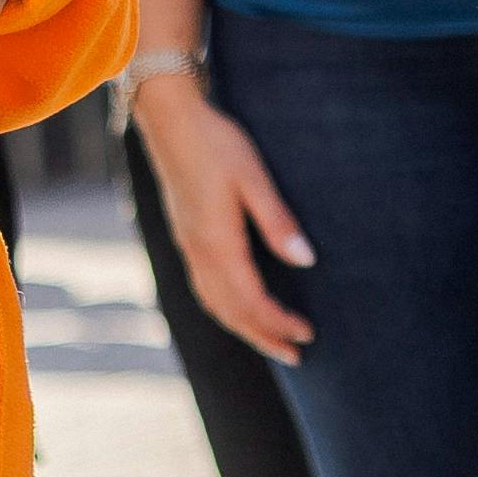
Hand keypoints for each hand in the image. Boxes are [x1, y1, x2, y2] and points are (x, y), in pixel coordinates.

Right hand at [131, 63, 315, 358]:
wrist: (170, 119)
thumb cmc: (216, 143)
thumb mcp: (253, 177)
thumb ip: (278, 222)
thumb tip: (306, 261)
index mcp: (217, 243)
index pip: (251, 301)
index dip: (279, 323)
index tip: (307, 335)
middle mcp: (199, 253)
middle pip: (231, 313)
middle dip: (264, 337)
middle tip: (295, 356)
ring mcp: (188, 246)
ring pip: (214, 304)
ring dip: (244, 328)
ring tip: (270, 341)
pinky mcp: (186, 237)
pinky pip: (204, 289)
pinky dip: (225, 309)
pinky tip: (237, 307)